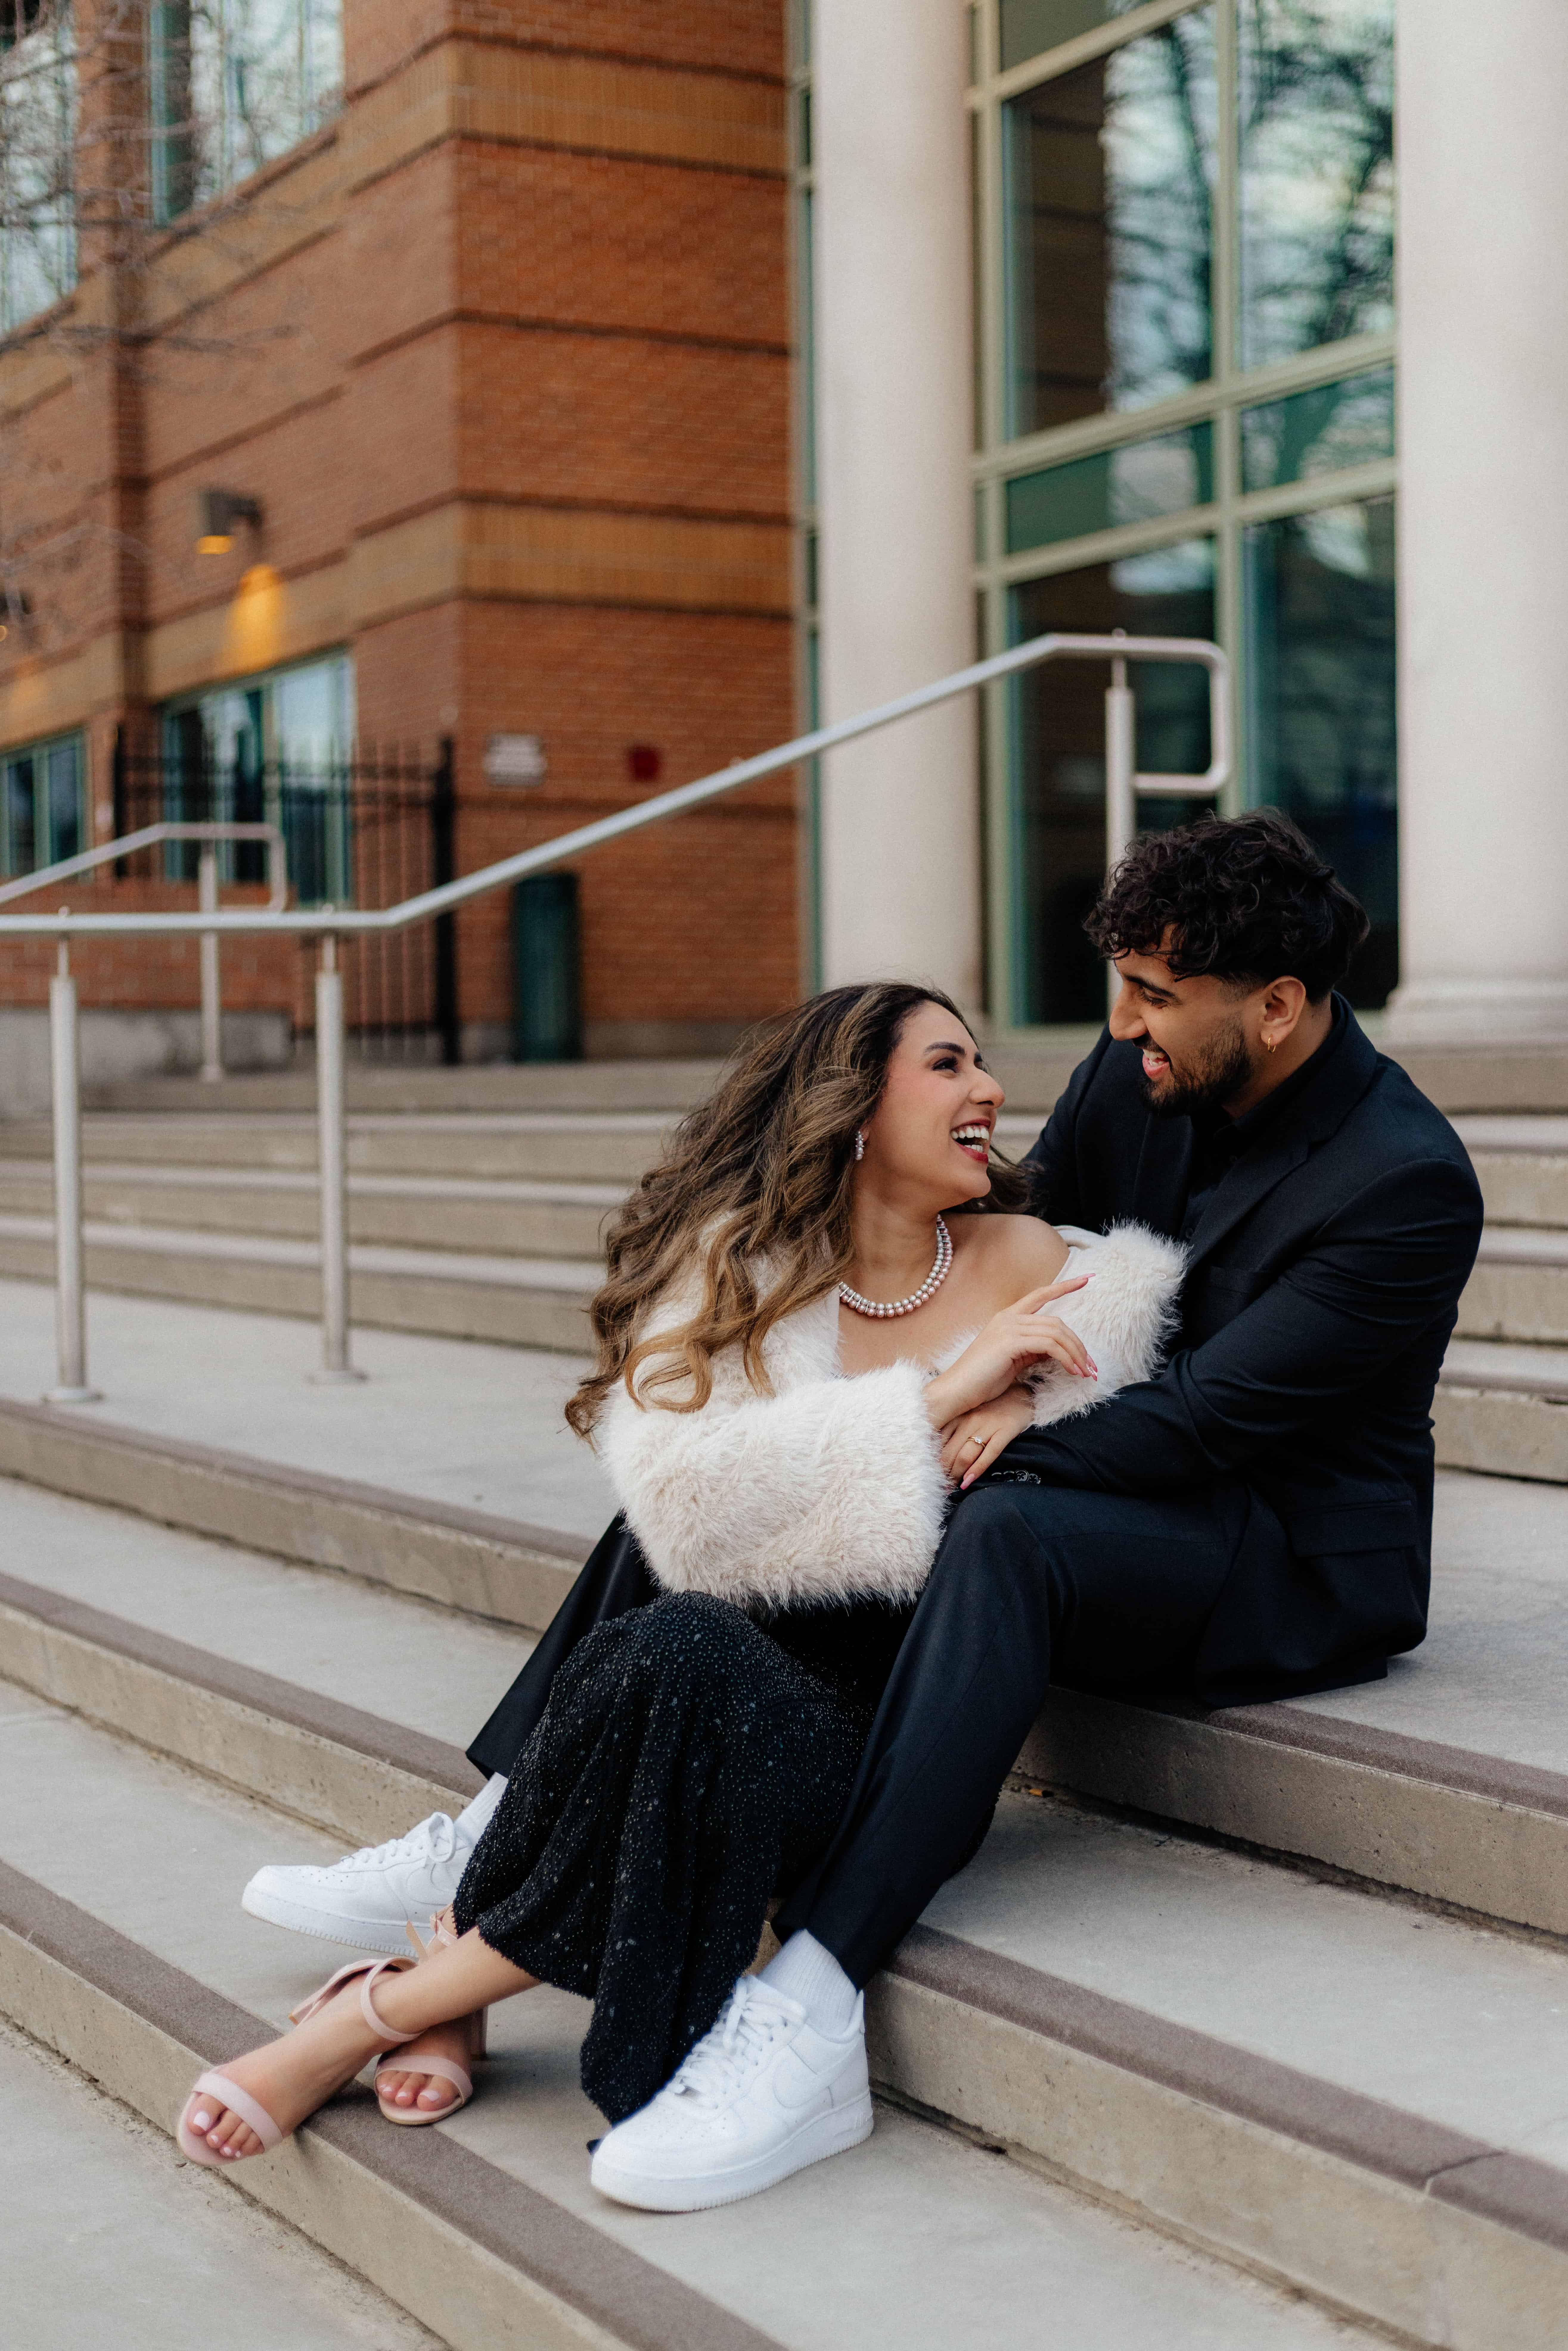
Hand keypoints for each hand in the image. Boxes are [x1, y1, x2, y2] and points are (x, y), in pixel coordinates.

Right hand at [924, 1274, 1095, 1428]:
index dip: (1064, 1286)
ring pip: (1056, 1332)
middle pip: (1057, 1322)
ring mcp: (1008, 1327)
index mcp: (1007, 1317)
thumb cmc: (983, 1379)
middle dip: (1078, 1345)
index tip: (1087, 1279)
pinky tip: (1071, 1371)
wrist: (957, 1391)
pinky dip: (1066, 1358)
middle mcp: (1008, 1317)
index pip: (1040, 1294)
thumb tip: (1058, 1350)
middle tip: (1091, 1367)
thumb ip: (1033, 1348)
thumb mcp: (1014, 1359)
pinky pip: (1049, 1345)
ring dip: (1076, 1353)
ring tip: (1085, 1372)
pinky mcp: (1009, 1341)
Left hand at [940, 1384, 1036, 1488]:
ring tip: (950, 1489)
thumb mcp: (968, 1411)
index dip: (932, 1461)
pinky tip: (968, 1482)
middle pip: (949, 1452)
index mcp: (957, 1414)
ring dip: (955, 1475)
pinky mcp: (1005, 1431)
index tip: (929, 1475)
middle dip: (942, 1473)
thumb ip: (952, 1426)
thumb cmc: (991, 1406)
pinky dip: (976, 1469)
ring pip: (965, 1455)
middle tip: (939, 1488)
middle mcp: (969, 1420)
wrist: (1021, 1394)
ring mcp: (987, 1426)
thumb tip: (935, 1450)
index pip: (938, 1442)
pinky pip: (989, 1454)